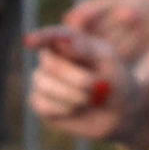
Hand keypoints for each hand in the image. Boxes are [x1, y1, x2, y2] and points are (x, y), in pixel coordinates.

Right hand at [25, 0, 148, 138]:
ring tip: (90, 98)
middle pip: (49, 63)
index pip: (50, 36)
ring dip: (71, 94)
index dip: (39, 37)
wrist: (119, 113)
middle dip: (73, 76)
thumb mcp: (109, 63)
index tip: (29, 41)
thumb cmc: (117, 81)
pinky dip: (62, 108)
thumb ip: (87, 50)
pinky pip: (41, 104)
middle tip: (93, 84)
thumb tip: (63, 42)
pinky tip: (76, 108)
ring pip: (43, 84)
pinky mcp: (41, 103)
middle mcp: (52, 59)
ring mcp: (44, 81)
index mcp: (68, 42)